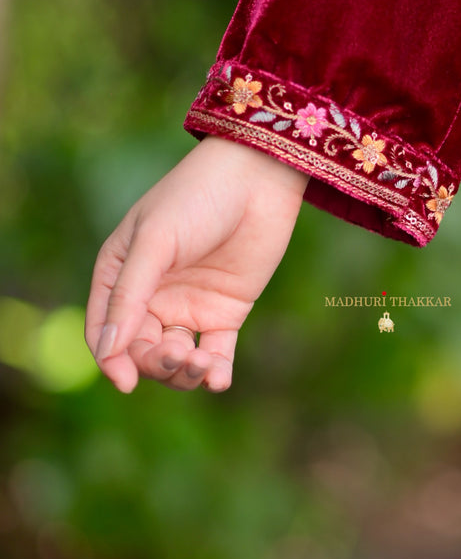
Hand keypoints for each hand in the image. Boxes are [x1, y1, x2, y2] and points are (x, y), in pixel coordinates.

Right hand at [85, 136, 308, 392]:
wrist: (258, 178)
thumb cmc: (197, 198)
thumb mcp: (156, 242)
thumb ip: (131, 295)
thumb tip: (107, 350)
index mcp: (119, 274)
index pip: (105, 330)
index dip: (112, 359)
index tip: (127, 381)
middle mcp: (150, 296)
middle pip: (141, 350)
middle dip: (156, 363)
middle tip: (178, 354)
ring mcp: (188, 306)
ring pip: (176, 359)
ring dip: (184, 372)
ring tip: (201, 364)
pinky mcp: (225, 312)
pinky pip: (215, 353)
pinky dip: (215, 372)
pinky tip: (219, 379)